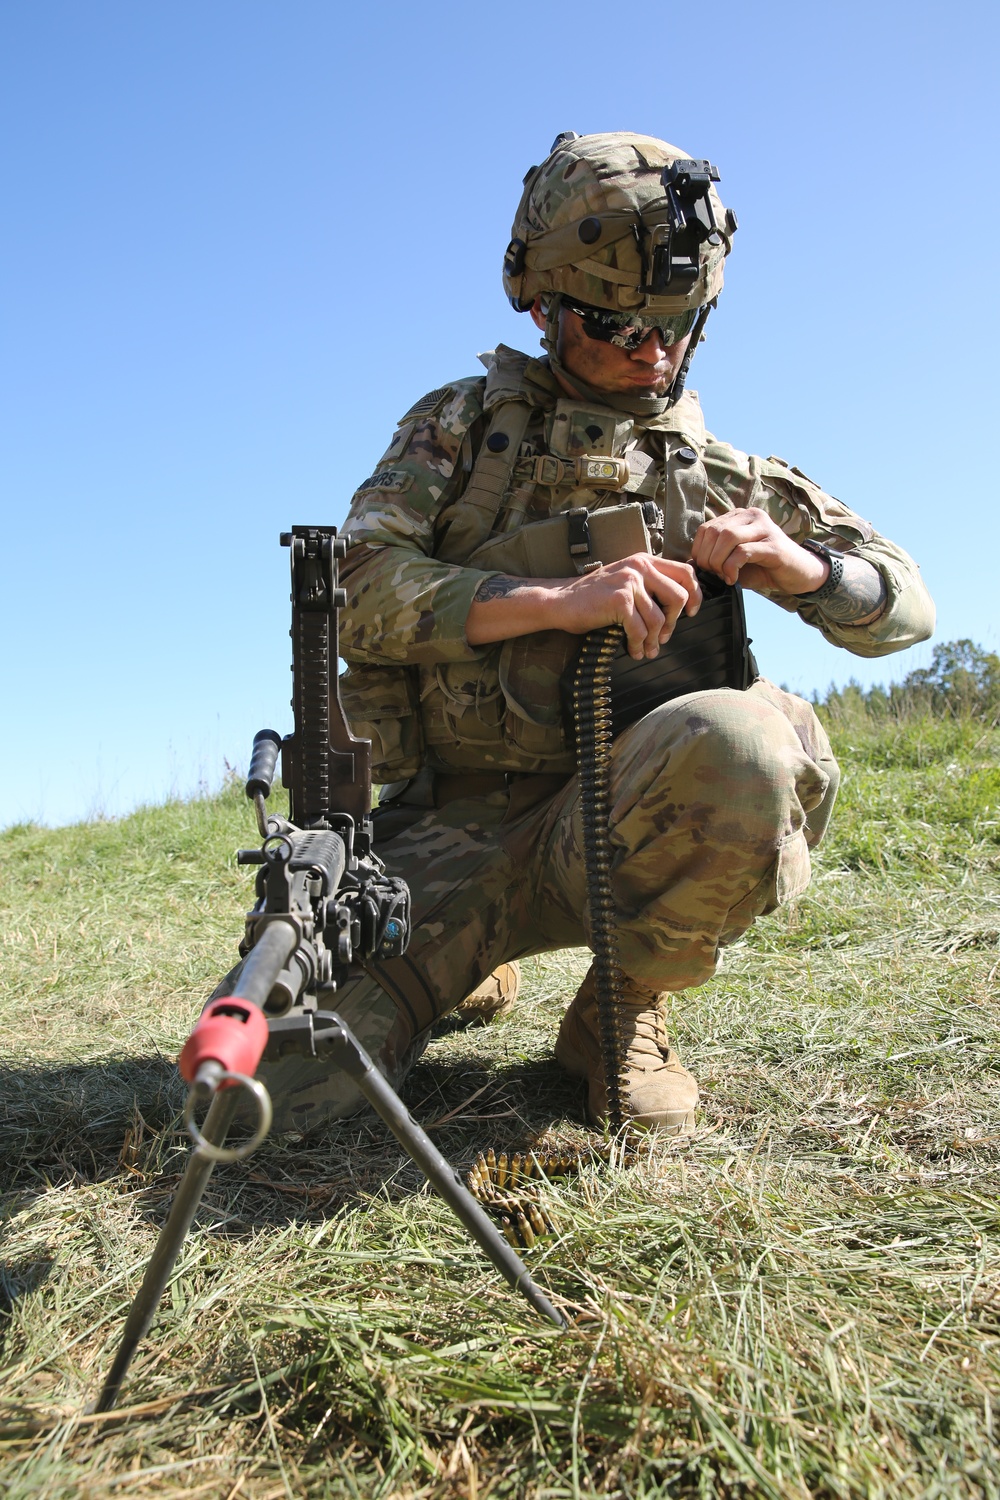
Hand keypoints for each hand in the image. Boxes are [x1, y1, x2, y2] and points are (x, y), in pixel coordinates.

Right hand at [466, 554, 701, 660]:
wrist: (561, 602)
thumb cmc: (593, 597)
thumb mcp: (625, 582)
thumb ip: (648, 585)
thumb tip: (678, 607)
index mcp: (644, 560)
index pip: (685, 572)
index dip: (695, 594)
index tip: (692, 612)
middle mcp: (639, 566)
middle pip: (678, 596)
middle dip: (674, 622)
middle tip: (665, 636)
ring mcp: (629, 582)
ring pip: (658, 618)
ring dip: (654, 639)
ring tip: (647, 649)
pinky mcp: (619, 600)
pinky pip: (639, 629)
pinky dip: (638, 644)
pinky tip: (633, 650)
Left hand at [690, 509, 828, 594]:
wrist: (798, 575)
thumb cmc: (764, 568)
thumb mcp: (735, 560)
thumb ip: (716, 556)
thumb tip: (690, 564)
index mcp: (740, 517)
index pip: (707, 528)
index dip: (699, 550)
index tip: (705, 569)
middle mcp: (752, 516)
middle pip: (715, 531)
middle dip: (707, 557)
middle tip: (714, 574)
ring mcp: (765, 528)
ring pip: (727, 537)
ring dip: (718, 561)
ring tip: (723, 576)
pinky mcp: (774, 545)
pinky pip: (743, 551)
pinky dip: (732, 567)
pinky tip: (733, 579)